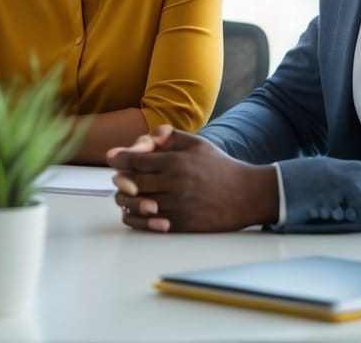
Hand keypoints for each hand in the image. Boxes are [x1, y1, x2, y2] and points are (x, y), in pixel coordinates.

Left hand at [106, 125, 278, 232]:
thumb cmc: (218, 166)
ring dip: (126, 199)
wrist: (247, 195)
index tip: (113, 159)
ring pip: (136, 205)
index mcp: (175, 162)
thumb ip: (167, 135)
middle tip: (120, 178)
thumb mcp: (195, 143)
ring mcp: (177, 206)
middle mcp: (174, 184)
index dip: (118, 159)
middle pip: (130, 183)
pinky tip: (139, 211)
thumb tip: (141, 140)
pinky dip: (138, 219)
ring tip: (128, 194)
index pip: (133, 161)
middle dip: (120, 179)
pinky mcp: (182, 225)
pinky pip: (149, 225)